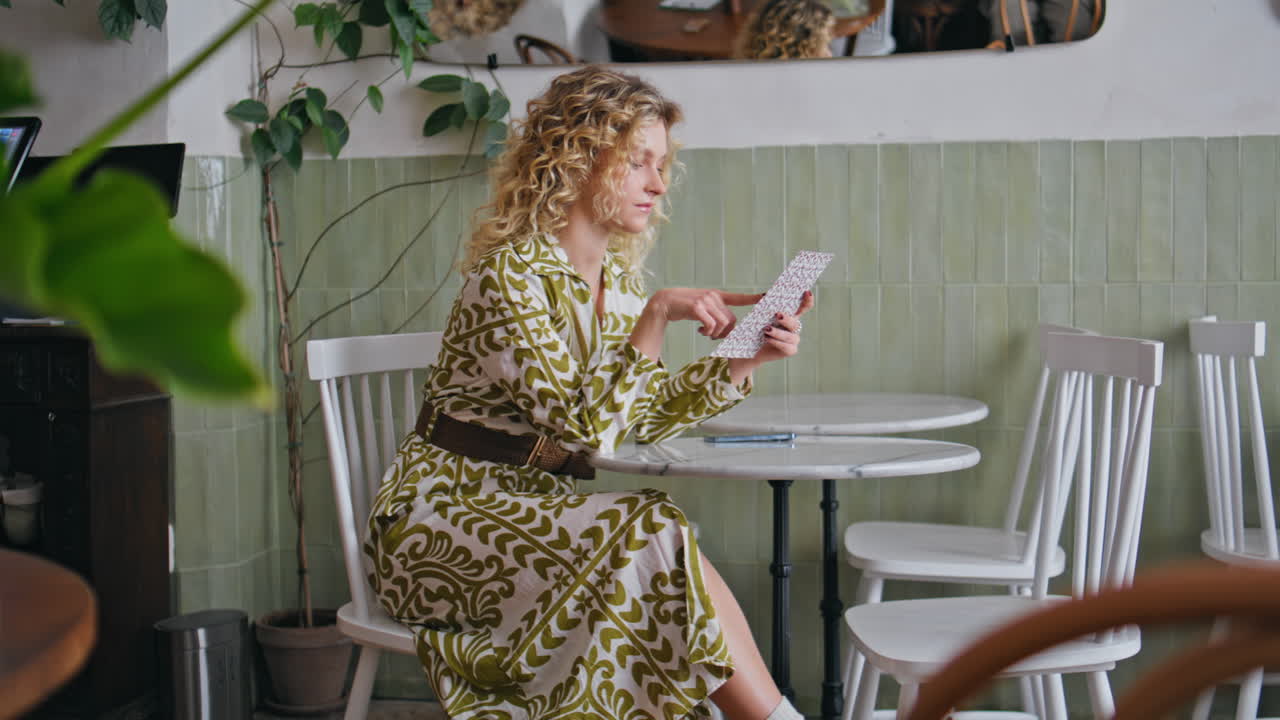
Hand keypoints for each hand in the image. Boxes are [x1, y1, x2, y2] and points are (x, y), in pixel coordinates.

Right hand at [648, 288, 763, 339]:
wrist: (664, 303)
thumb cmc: (683, 307)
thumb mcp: (701, 308)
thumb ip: (714, 314)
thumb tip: (726, 329)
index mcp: (717, 295)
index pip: (739, 297)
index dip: (753, 298)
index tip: (768, 296)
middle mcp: (713, 296)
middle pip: (731, 319)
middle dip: (725, 332)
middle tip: (713, 336)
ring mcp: (705, 301)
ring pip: (722, 323)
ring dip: (715, 334)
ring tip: (705, 334)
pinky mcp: (697, 307)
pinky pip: (711, 325)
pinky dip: (708, 332)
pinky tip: (700, 331)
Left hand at [753, 290, 814, 363]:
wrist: (751, 349)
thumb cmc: (756, 330)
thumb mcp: (759, 316)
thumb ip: (764, 306)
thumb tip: (765, 294)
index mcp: (790, 317)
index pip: (803, 308)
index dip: (808, 300)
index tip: (807, 292)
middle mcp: (794, 328)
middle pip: (795, 323)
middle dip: (787, 319)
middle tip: (777, 315)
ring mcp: (793, 340)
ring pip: (791, 336)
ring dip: (778, 332)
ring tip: (766, 330)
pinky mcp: (790, 350)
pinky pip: (786, 347)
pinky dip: (777, 342)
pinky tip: (768, 339)